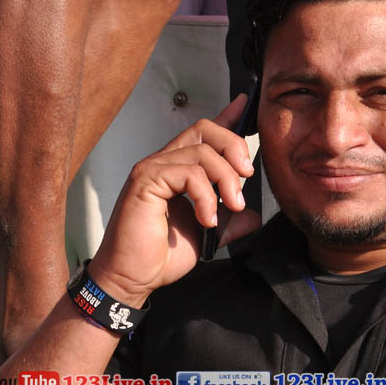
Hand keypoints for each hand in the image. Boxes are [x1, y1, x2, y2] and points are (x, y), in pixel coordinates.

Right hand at [89, 95, 261, 305]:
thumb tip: (252, 215)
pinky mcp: (145, 181)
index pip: (204, 134)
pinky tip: (206, 219)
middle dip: (235, 147)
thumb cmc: (160, 256)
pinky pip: (187, 173)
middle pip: (206, 129)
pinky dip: (205, 195)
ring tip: (230, 208)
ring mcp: (153, 169)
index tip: (246, 106)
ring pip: (202, 151)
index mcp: (178, 170)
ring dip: (226, 180)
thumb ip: (230, 221)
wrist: (133, 278)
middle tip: (246, 176)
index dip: (227, 118)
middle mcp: (164, 163)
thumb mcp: (208, 235)